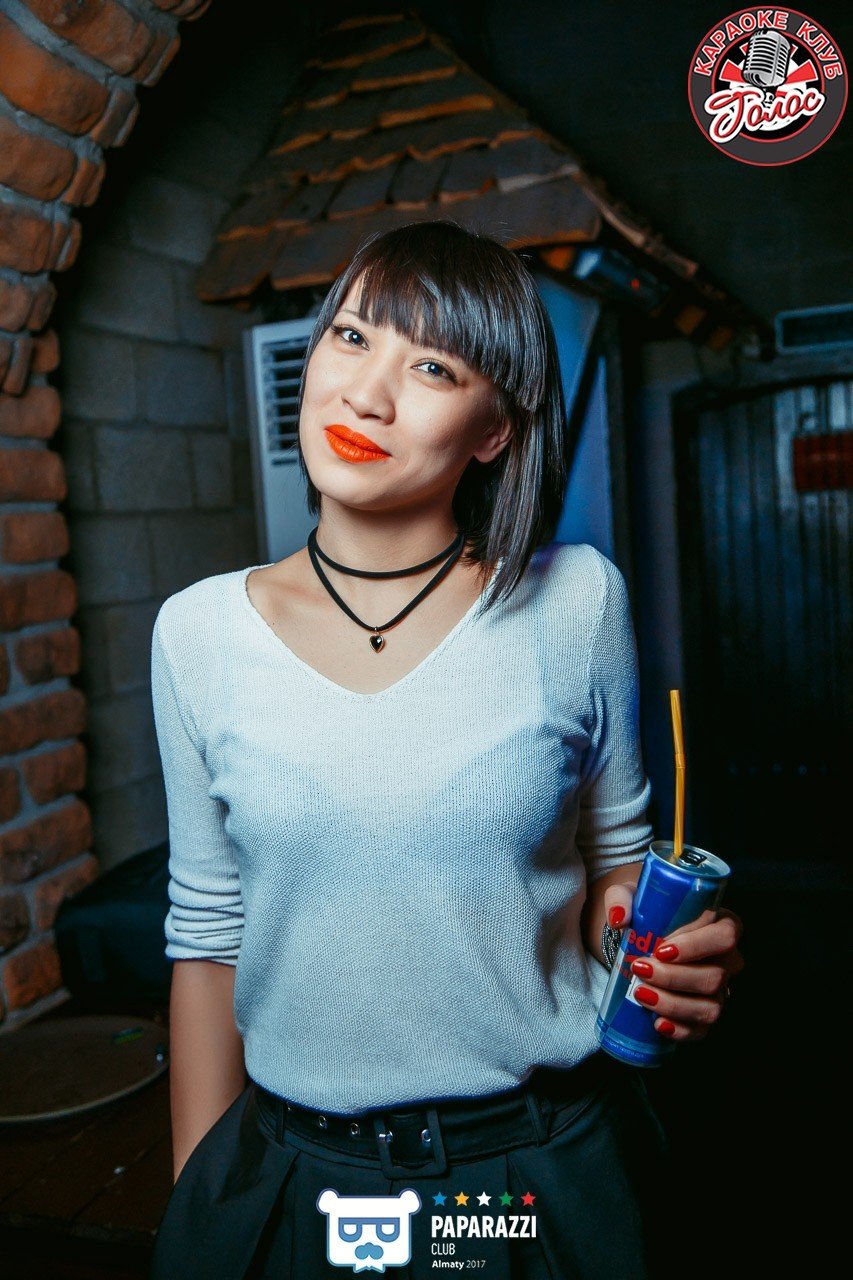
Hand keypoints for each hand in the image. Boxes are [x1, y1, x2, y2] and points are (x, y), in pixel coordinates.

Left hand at [603, 883, 744, 1041]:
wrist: (640, 937)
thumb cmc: (646, 911)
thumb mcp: (631, 895)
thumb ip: (621, 898)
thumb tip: (619, 918)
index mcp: (721, 924)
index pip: (725, 935)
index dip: (697, 945)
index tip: (661, 949)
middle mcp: (727, 959)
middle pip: (716, 975)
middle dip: (675, 977)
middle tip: (640, 969)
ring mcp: (719, 990)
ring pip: (711, 1006)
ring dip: (674, 1004)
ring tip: (641, 994)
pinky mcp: (704, 1013)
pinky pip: (701, 1030)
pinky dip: (680, 1030)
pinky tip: (657, 1023)